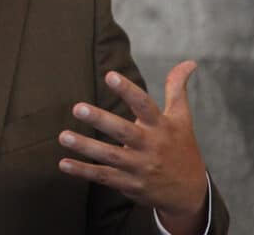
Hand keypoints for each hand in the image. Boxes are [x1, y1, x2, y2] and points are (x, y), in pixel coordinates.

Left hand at [57, 61, 208, 233]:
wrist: (190, 192)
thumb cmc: (181, 147)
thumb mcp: (182, 118)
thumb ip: (177, 89)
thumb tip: (190, 61)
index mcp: (161, 126)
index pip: (144, 105)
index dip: (128, 90)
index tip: (110, 75)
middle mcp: (151, 146)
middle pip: (124, 132)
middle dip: (101, 120)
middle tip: (77, 107)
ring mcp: (140, 167)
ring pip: (110, 156)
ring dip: (86, 147)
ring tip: (63, 136)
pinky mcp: (130, 184)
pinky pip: (104, 177)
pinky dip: (83, 171)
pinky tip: (63, 163)